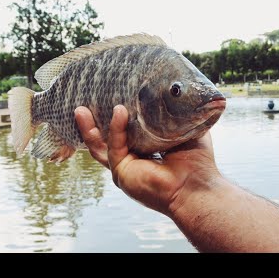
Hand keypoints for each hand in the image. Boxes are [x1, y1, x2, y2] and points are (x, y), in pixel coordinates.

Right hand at [74, 105, 220, 216]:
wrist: (198, 186)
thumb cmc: (198, 162)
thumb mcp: (185, 130)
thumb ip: (176, 114)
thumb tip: (174, 91)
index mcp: (145, 152)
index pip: (124, 134)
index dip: (115, 118)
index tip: (109, 96)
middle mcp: (132, 161)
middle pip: (104, 141)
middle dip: (91, 123)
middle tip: (82, 103)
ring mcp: (125, 169)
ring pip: (99, 147)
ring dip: (89, 128)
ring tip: (80, 109)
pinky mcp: (122, 174)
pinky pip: (114, 147)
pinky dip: (115, 129)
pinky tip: (119, 111)